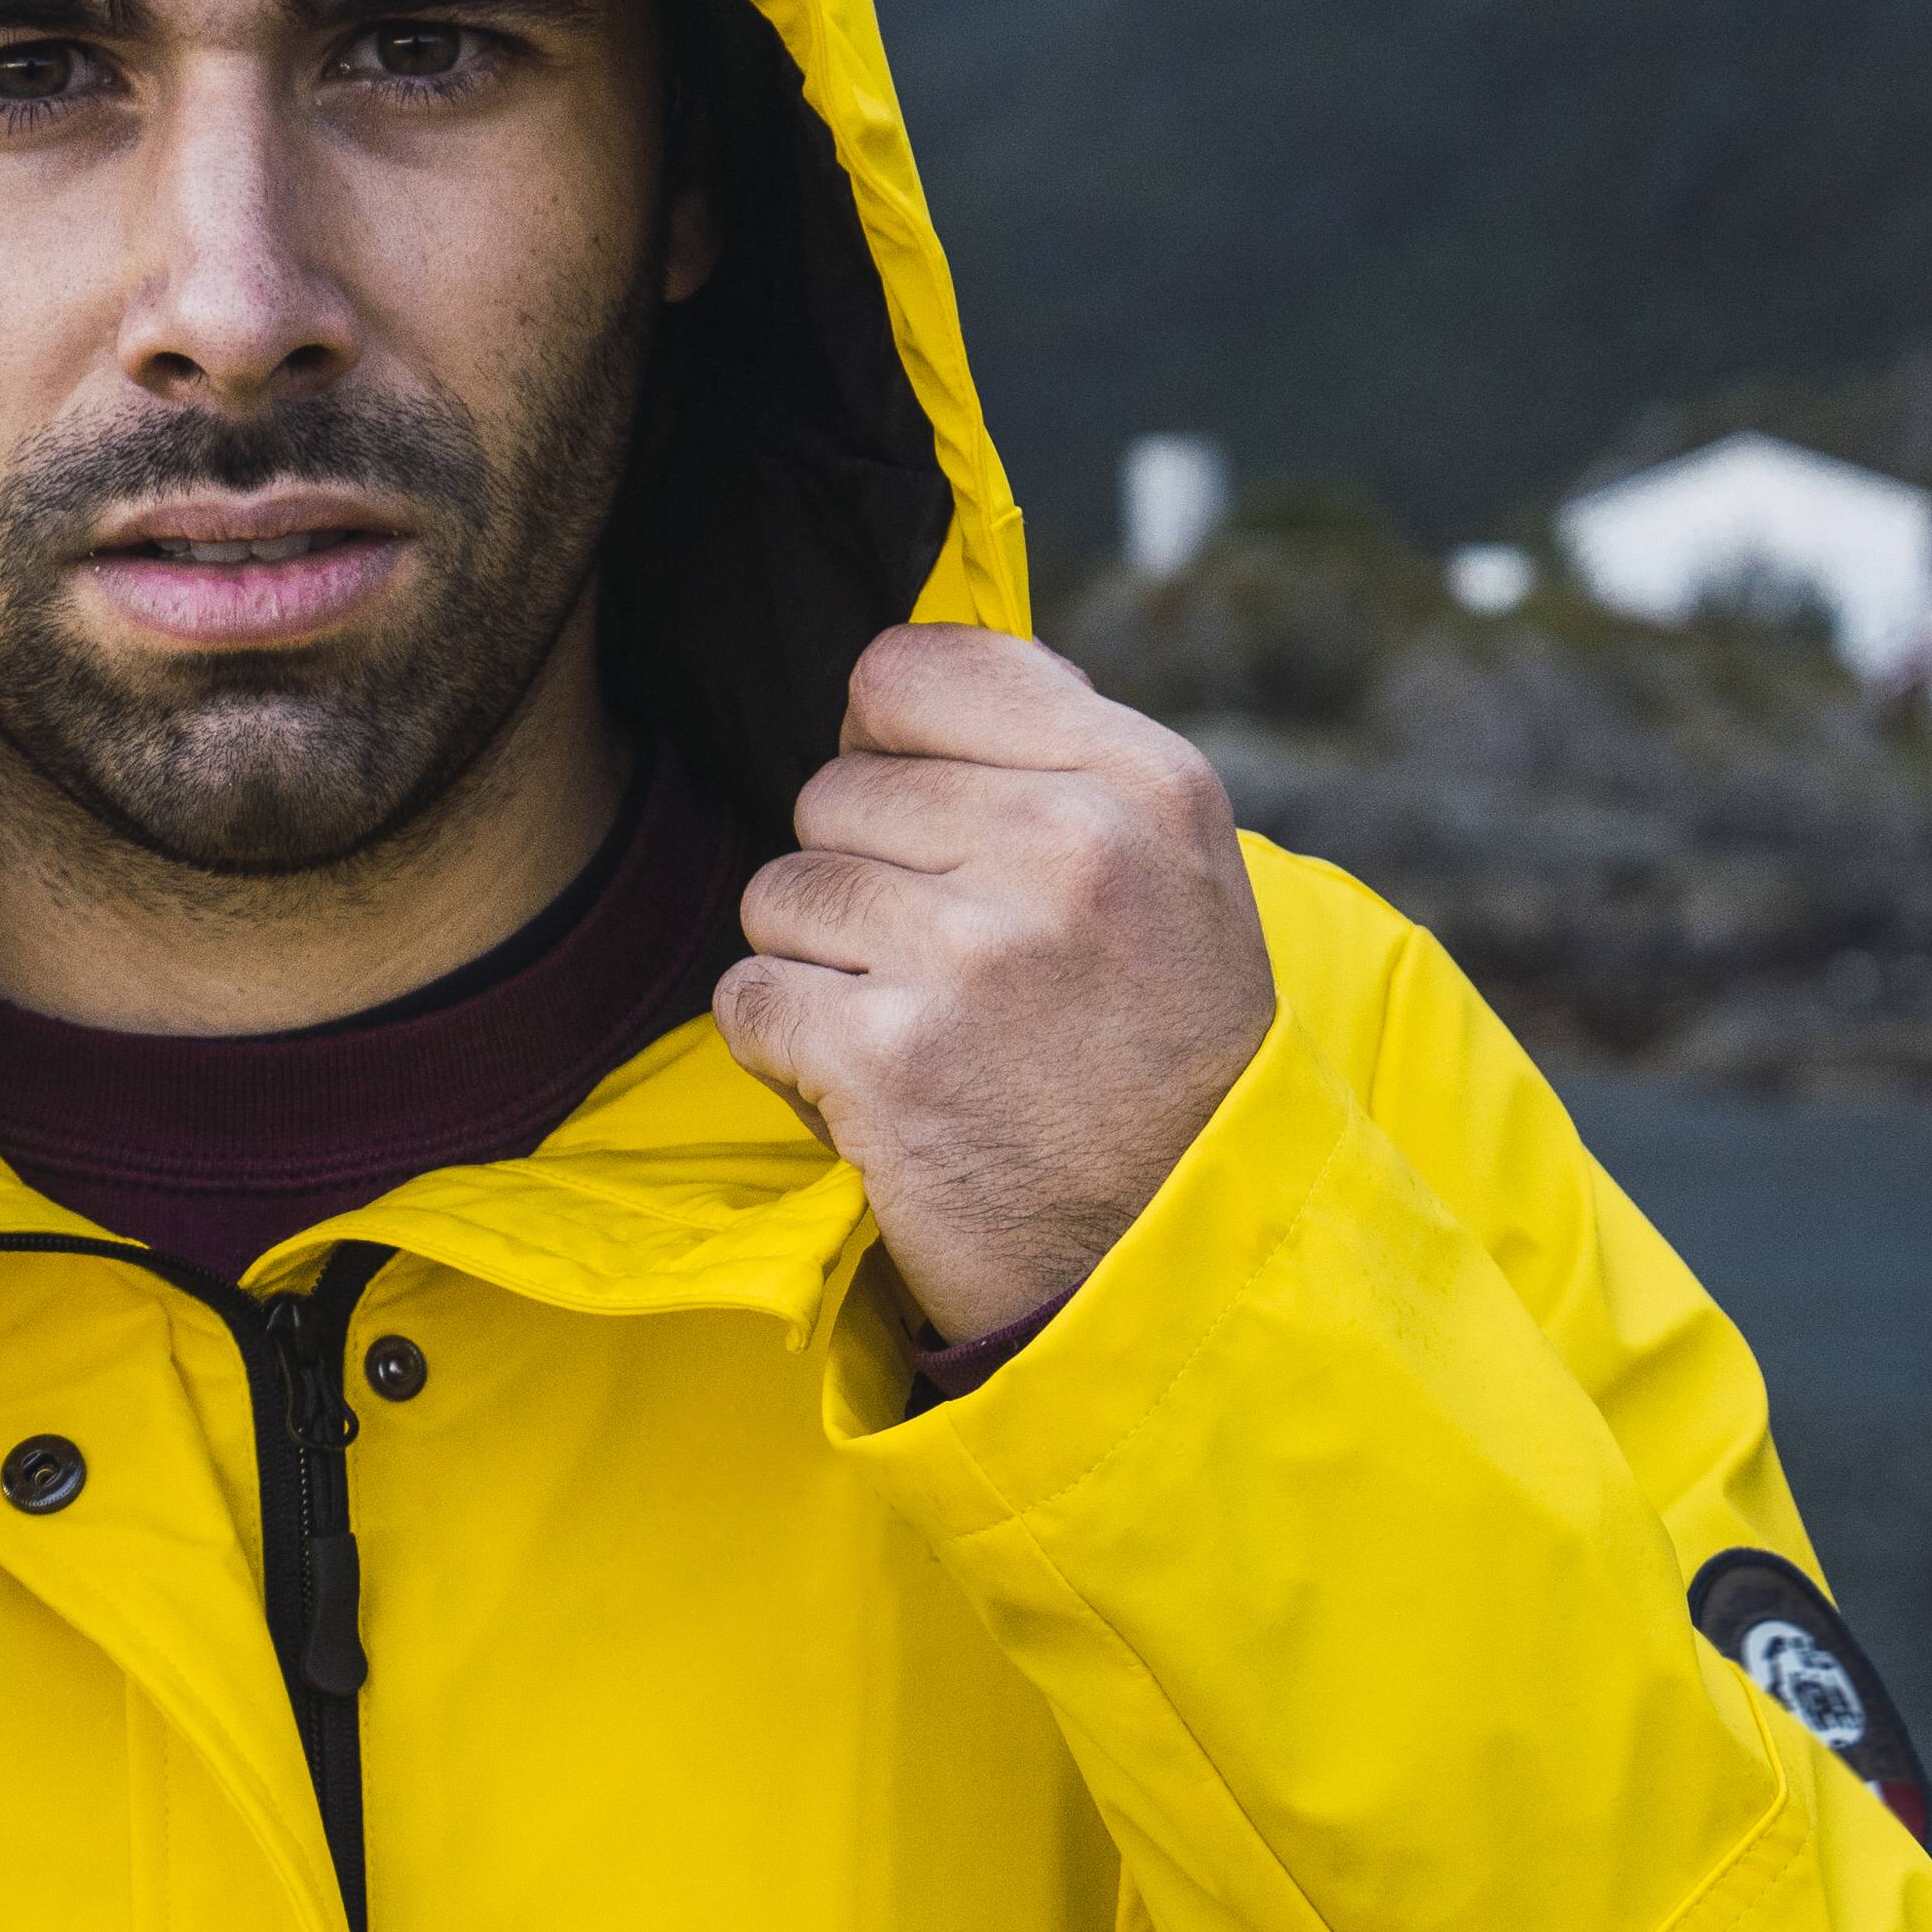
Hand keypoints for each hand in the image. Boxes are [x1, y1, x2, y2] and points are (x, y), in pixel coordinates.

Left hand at [717, 624, 1280, 1344]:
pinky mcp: (889, 1058)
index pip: (908, 671)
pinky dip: (788, 1054)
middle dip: (862, 883)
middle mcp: (1065, 847)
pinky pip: (749, 998)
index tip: (927, 827)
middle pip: (831, 791)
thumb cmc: (1161, 1060)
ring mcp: (973, 953)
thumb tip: (895, 674)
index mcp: (1139, 780)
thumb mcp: (1172, 873)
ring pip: (779, 892)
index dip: (884, 750)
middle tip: (953, 976)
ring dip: (823, 971)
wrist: (1182, 1260)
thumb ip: (1052, 757)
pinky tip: (878, 1092)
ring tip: (924, 1034)